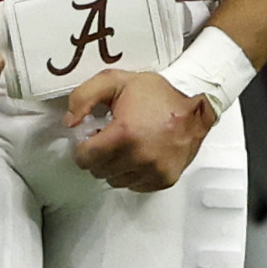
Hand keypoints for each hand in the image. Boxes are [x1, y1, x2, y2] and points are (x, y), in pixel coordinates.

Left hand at [65, 69, 214, 191]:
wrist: (196, 103)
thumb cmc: (156, 93)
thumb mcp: (114, 81)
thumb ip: (83, 97)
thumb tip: (70, 122)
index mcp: (124, 135)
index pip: (85, 159)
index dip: (83, 147)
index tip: (91, 137)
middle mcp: (140, 158)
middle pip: (99, 171)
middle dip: (99, 156)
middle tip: (109, 139)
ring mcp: (154, 171)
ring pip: (116, 181)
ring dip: (115, 166)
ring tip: (126, 146)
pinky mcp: (165, 179)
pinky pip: (135, 186)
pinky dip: (133, 173)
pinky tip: (140, 155)